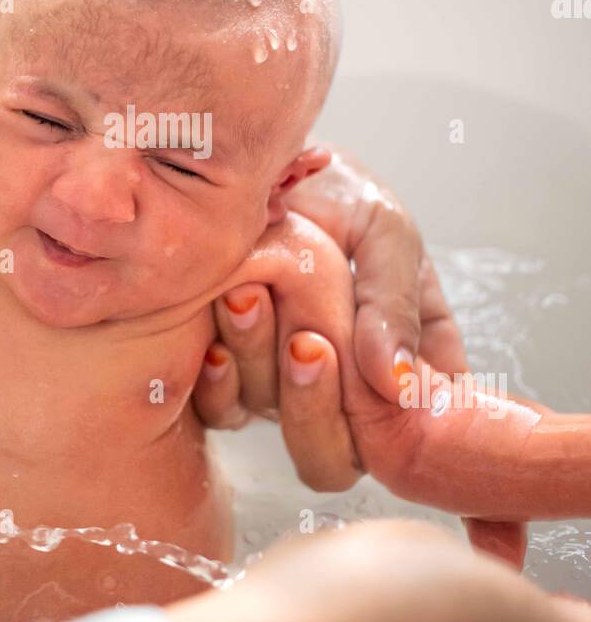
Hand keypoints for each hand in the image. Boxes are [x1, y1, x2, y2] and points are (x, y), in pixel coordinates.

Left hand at [192, 148, 465, 481]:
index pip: (407, 437)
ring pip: (275, 423)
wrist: (260, 164)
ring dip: (262, 366)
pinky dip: (218, 381)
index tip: (374, 379)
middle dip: (317, 409)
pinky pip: (221, 409)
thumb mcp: (385, 231)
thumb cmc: (338, 194)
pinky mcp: (228, 376)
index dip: (391, 429)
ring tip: (248, 298)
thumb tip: (400, 385)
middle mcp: (343, 389)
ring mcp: (283, 387)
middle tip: (306, 345)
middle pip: (333, 457)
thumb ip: (395, 301)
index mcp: (403, 365)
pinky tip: (214, 341)